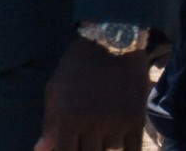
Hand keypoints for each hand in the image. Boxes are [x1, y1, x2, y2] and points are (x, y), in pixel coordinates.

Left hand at [34, 38, 148, 150]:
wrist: (112, 45)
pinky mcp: (136, 122)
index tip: (67, 148)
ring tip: (99, 130)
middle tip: (84, 139)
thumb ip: (49, 123)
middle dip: (83, 150)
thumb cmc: (77, 66)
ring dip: (103, 147)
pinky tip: (118, 143)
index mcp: (67, 117)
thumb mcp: (55, 90)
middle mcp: (91, 124)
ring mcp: (115, 124)